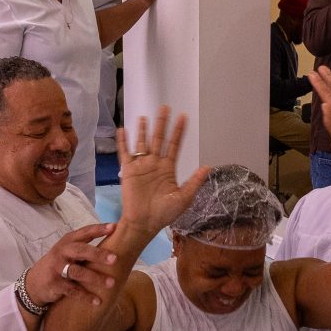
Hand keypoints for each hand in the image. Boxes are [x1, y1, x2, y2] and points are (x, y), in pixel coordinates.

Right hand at [23, 223, 118, 307]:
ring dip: (95, 278)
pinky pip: (72, 290)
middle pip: (81, 250)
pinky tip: (98, 301)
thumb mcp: (68, 250)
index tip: (114, 227)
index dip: (99, 229)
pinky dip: (86, 296)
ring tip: (111, 283)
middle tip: (115, 259)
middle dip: (98, 254)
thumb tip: (113, 237)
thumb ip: (85, 244)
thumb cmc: (59, 263)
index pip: (85, 232)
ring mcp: (57, 268)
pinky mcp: (55, 284)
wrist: (34, 282)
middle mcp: (62, 252)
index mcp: (68, 241)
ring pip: (78, 272)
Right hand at [117, 107, 209, 238]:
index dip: (179, 131)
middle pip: (159, 139)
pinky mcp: (128, 171)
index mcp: (168, 168)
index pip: (174, 145)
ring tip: (144, 116)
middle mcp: (155, 163)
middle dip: (162, 123)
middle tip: (165, 107)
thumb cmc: (164, 213)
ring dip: (143, 130)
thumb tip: (208, 167)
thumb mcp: (184, 198)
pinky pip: (125, 153)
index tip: (183, 116)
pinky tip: (122, 130)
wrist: (144, 223)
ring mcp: (141, 166)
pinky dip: (123, 142)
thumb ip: (194, 182)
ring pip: (142, 143)